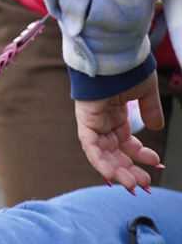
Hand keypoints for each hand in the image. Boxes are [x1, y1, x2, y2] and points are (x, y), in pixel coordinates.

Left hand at [74, 71, 163, 190]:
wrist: (115, 59)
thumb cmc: (128, 71)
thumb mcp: (144, 94)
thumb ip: (150, 111)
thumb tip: (157, 128)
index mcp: (117, 118)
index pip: (128, 143)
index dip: (141, 155)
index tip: (156, 164)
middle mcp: (104, 125)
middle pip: (115, 154)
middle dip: (130, 169)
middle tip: (144, 184)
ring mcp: (94, 125)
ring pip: (104, 155)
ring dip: (118, 170)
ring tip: (132, 184)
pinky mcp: (85, 124)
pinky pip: (91, 148)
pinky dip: (99, 161)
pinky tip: (111, 174)